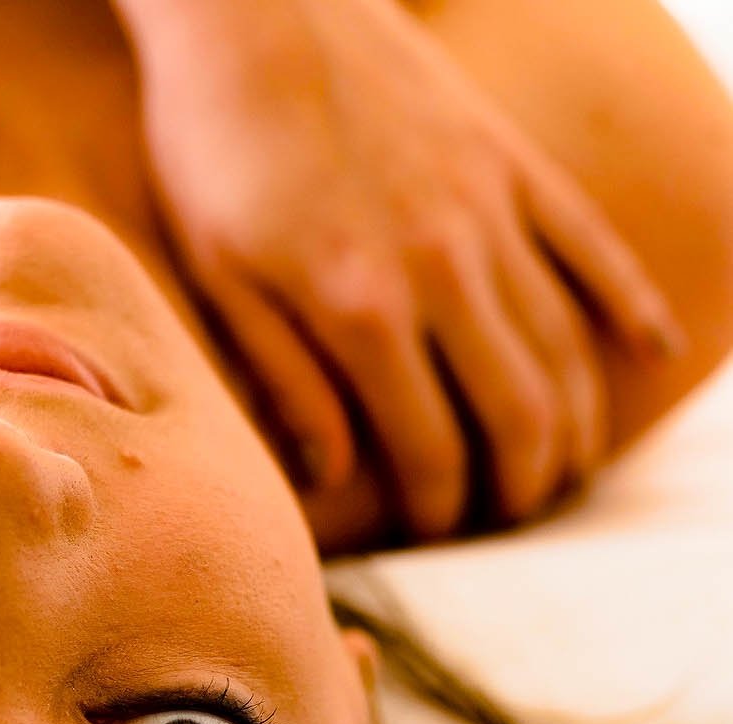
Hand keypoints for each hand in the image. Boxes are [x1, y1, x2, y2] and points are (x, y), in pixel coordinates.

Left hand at [131, 0, 684, 538]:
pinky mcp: (508, 157)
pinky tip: (653, 352)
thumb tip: (334, 473)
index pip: (427, 442)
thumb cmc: (214, 148)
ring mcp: (488, 207)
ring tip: (570, 471)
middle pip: (514, 405)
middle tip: (516, 516)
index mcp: (362, 307)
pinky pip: (589, 241)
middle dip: (521, 479)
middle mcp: (443, 265)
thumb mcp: (222, 280)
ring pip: (561, 338)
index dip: (441, 502)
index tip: (439, 528)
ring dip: (575, 416)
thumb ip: (285, 380)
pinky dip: (626, 300)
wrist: (251, 3)